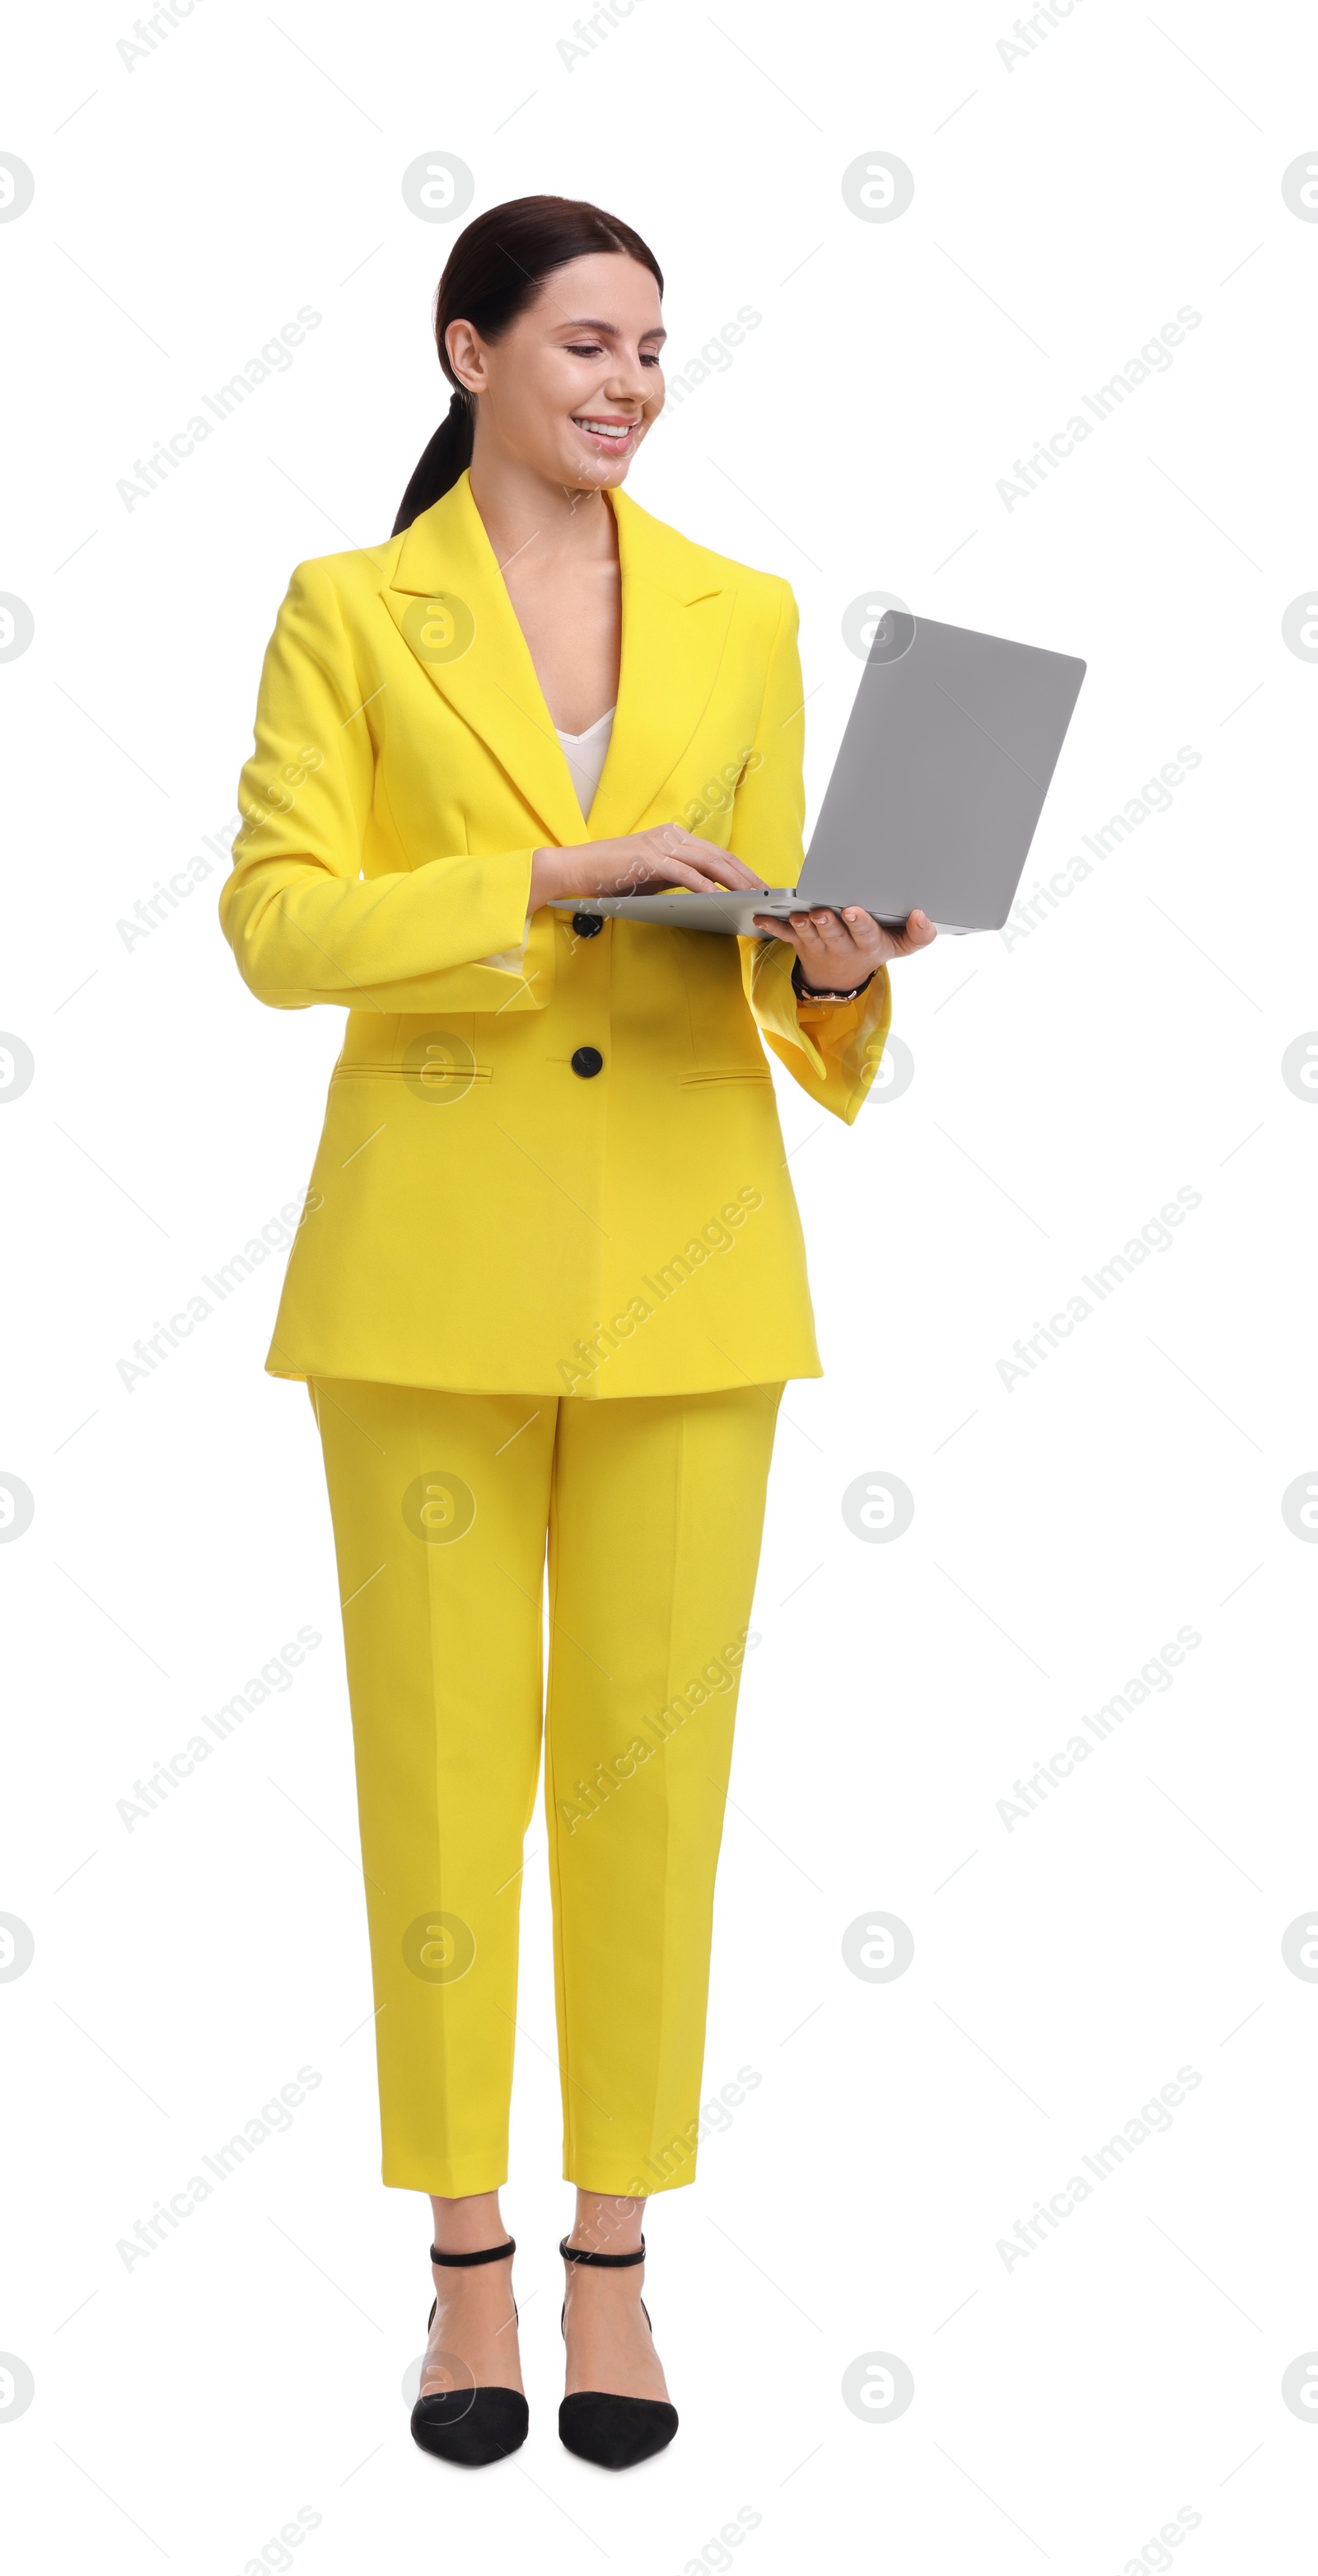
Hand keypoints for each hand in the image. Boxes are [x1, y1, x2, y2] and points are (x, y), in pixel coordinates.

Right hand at [528, 828, 767, 913]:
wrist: (576, 870)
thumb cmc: (611, 878)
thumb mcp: (652, 877)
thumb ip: (679, 880)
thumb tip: (708, 895)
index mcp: (674, 837)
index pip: (717, 853)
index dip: (742, 869)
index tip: (760, 885)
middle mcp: (671, 836)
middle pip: (720, 856)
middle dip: (747, 875)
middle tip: (767, 893)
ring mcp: (660, 845)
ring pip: (708, 862)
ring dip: (734, 881)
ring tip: (752, 896)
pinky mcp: (648, 859)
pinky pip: (684, 873)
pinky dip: (704, 886)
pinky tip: (718, 898)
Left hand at [751, 904, 935, 988]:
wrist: (844, 976)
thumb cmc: (875, 948)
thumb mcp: (901, 946)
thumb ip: (919, 934)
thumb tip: (924, 916)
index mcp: (867, 944)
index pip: (865, 934)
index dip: (859, 923)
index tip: (854, 911)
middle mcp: (843, 947)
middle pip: (834, 934)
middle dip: (827, 922)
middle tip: (821, 912)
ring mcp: (820, 946)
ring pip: (809, 935)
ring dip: (802, 924)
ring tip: (798, 914)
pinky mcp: (802, 944)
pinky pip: (785, 935)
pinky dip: (772, 925)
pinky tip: (760, 916)